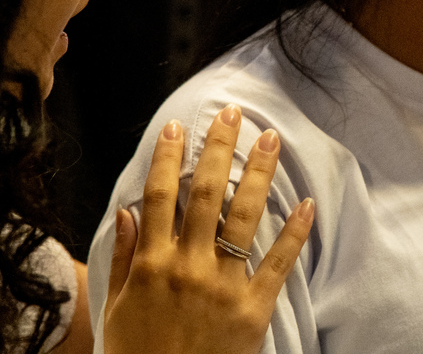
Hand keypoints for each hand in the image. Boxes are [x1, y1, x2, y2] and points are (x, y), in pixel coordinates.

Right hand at [102, 105, 314, 353]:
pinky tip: (307, 202)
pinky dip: (294, 231)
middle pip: (205, 193)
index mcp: (151, 264)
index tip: (178, 126)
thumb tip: (126, 211)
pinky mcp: (254, 308)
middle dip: (219, 148)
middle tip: (232, 113)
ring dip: (258, 173)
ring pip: (243, 216)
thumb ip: (121, 258)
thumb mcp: (116, 309)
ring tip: (269, 139)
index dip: (168, 157)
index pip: (159, 196)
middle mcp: (187, 267)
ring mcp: (223, 285)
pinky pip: (278, 263)